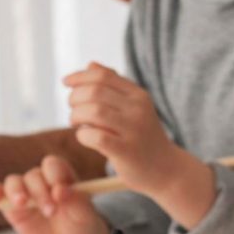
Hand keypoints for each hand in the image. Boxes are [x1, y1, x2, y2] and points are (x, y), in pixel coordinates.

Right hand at [0, 155, 110, 233]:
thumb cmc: (82, 226)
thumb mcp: (86, 216)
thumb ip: (76, 201)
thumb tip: (60, 190)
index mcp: (62, 177)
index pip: (52, 165)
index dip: (54, 174)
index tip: (59, 193)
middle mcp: (42, 181)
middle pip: (33, 175)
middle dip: (39, 191)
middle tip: (50, 211)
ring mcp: (26, 194)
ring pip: (14, 182)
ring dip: (16, 190)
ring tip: (22, 204)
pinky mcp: (12, 208)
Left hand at [63, 63, 190, 195]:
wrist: (166, 169)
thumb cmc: (142, 137)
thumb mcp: (134, 107)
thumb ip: (113, 86)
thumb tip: (90, 65)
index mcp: (138, 95)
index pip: (103, 76)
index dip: (80, 76)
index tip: (66, 82)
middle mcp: (138, 109)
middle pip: (94, 92)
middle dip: (75, 98)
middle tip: (73, 109)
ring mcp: (133, 130)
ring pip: (93, 112)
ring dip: (76, 116)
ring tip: (76, 123)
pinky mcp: (126, 151)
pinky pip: (96, 137)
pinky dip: (83, 135)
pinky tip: (85, 137)